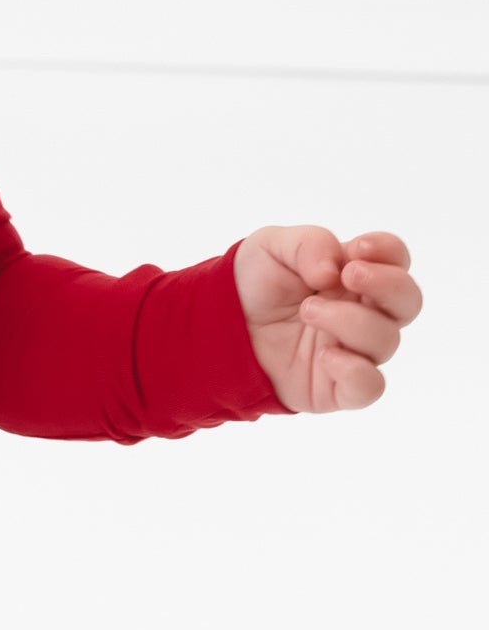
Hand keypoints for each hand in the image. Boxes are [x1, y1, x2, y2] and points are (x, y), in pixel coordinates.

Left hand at [234, 226, 420, 412]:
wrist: (221, 324)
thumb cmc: (255, 283)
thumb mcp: (272, 246)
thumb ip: (309, 244)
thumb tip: (336, 270)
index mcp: (352, 273)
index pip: (396, 259)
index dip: (389, 252)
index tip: (357, 248)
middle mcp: (362, 310)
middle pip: (408, 300)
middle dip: (387, 284)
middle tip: (349, 275)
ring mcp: (355, 349)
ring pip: (387, 339)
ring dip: (348, 320)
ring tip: (307, 311)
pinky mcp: (340, 385)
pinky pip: (371, 385)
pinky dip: (354, 369)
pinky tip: (324, 354)